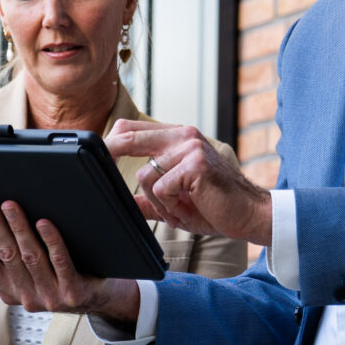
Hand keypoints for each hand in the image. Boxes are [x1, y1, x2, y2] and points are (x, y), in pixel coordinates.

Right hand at [0, 196, 140, 323]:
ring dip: (17, 228)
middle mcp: (26, 297)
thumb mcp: (32, 270)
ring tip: (10, 204)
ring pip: (29, 257)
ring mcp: (50, 298)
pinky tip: (44, 223)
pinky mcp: (73, 293)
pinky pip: (60, 263)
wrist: (102, 299)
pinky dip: (51, 241)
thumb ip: (14, 252)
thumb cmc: (63, 273)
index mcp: (9, 290)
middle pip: (4, 255)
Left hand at [106, 119, 272, 244]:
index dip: (110, 141)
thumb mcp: (176, 202)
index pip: (132, 128)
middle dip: (108, 155)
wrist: (251, 215)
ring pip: (144, 174)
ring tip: (180, 208)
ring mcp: (189, 147)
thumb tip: (122, 203)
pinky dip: (170, 206)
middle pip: (128, 137)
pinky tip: (189, 209)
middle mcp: (183, 136)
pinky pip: (160, 188)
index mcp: (178, 137)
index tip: (93, 157)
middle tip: (96, 172)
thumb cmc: (216, 207)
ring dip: (157, 201)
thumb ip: (149, 199)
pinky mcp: (194, 165)